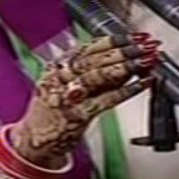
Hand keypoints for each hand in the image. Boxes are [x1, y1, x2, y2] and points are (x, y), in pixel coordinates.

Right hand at [13, 33, 160, 167]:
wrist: (32, 142)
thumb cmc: (53, 113)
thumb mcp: (67, 86)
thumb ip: (94, 74)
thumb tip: (127, 62)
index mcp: (57, 66)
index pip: (89, 47)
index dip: (114, 40)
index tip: (134, 36)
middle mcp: (59, 78)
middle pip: (95, 58)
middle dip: (125, 50)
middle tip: (146, 45)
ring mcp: (66, 96)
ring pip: (99, 75)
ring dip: (127, 66)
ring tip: (146, 60)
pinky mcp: (76, 115)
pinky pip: (106, 100)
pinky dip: (127, 90)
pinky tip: (142, 84)